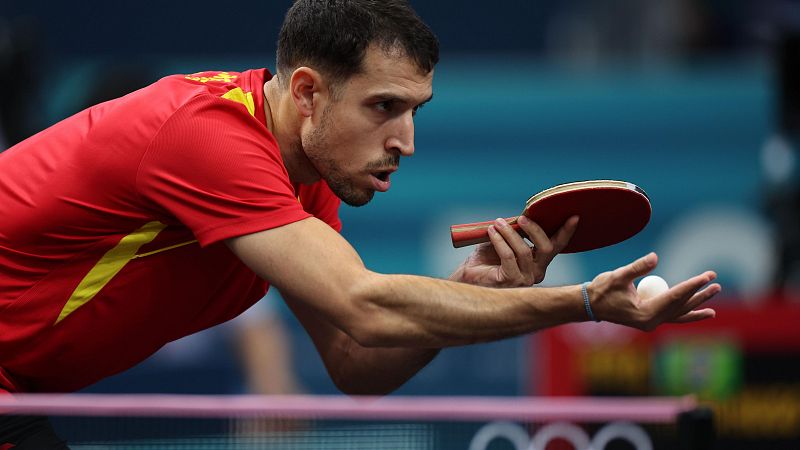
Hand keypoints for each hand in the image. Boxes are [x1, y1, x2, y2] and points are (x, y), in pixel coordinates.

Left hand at [449, 215, 578, 287]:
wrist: (466, 277)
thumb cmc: (484, 260)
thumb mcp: (503, 240)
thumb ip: (515, 231)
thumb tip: (523, 215)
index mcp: (537, 262)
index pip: (556, 246)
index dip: (565, 232)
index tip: (573, 216)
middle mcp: (535, 273)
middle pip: (546, 248)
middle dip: (535, 229)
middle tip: (521, 218)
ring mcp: (525, 279)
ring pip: (524, 250)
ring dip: (510, 232)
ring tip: (497, 223)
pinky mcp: (511, 281)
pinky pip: (509, 256)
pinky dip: (500, 241)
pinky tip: (491, 232)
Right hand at [587, 253, 719, 329]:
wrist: (589, 305)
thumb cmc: (602, 290)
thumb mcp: (618, 276)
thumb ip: (637, 267)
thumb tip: (655, 257)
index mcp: (646, 313)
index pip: (675, 297)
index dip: (693, 285)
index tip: (707, 276)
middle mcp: (652, 322)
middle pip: (682, 307)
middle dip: (700, 295)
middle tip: (716, 284)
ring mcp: (651, 323)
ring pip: (680, 314)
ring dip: (697, 306)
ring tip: (714, 303)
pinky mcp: (650, 320)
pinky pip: (673, 317)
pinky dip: (687, 314)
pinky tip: (701, 312)